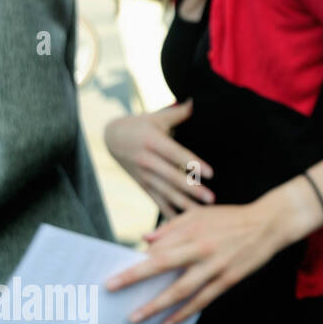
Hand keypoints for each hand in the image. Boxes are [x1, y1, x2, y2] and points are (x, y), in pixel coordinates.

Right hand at [104, 101, 214, 219]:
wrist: (111, 138)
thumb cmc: (141, 124)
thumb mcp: (157, 116)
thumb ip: (179, 113)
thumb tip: (199, 100)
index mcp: (153, 142)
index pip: (177, 154)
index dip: (193, 164)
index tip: (210, 173)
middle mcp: (147, 160)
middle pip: (172, 177)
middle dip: (192, 189)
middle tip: (211, 199)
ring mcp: (143, 175)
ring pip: (165, 192)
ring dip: (184, 203)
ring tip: (202, 213)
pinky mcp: (142, 185)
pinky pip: (157, 201)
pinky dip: (169, 212)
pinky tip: (182, 223)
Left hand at [106, 198, 291, 323]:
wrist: (269, 223)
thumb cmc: (232, 218)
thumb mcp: (201, 214)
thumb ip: (172, 227)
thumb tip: (146, 240)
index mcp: (192, 231)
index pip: (157, 249)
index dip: (136, 263)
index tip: (114, 275)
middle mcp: (202, 249)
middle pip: (163, 265)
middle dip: (135, 279)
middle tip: (111, 290)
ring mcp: (216, 266)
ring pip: (182, 290)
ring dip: (157, 305)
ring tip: (135, 318)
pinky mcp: (229, 279)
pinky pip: (203, 300)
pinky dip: (184, 313)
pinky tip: (168, 323)